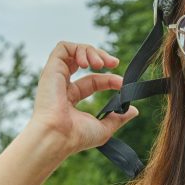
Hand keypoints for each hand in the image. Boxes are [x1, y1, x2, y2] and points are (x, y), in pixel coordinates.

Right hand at [26, 41, 138, 155]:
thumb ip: (118, 118)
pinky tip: (88, 63)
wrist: (57, 136)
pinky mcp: (51, 69)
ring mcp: (55, 76)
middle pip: (83, 61)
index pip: (93, 81)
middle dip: (101, 56)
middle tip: (114, 63)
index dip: (109, 79)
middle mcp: (62, 86)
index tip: (122, 84)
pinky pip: (63, 47)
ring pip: (74, 51)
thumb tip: (134, 111)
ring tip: (101, 64)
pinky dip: (79, 49)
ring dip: (92, 51)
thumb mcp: (104, 128)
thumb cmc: (75, 136)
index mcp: (71, 99)